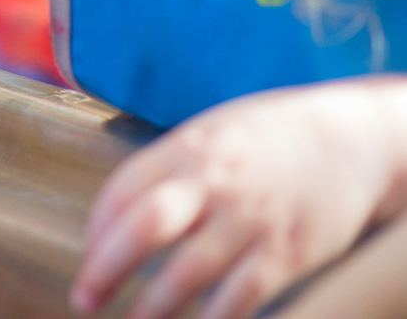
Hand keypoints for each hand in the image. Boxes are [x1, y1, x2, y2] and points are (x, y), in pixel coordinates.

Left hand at [71, 79, 406, 318]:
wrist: (351, 139)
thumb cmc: (268, 137)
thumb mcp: (211, 133)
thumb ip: (171, 168)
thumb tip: (124, 214)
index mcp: (187, 147)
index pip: (123, 189)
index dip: (96, 228)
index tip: (86, 255)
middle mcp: (213, 181)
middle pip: (145, 226)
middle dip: (106, 266)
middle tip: (83, 298)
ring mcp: (250, 218)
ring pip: (189, 272)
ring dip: (153, 306)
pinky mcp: (287, 252)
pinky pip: (242, 296)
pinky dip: (213, 318)